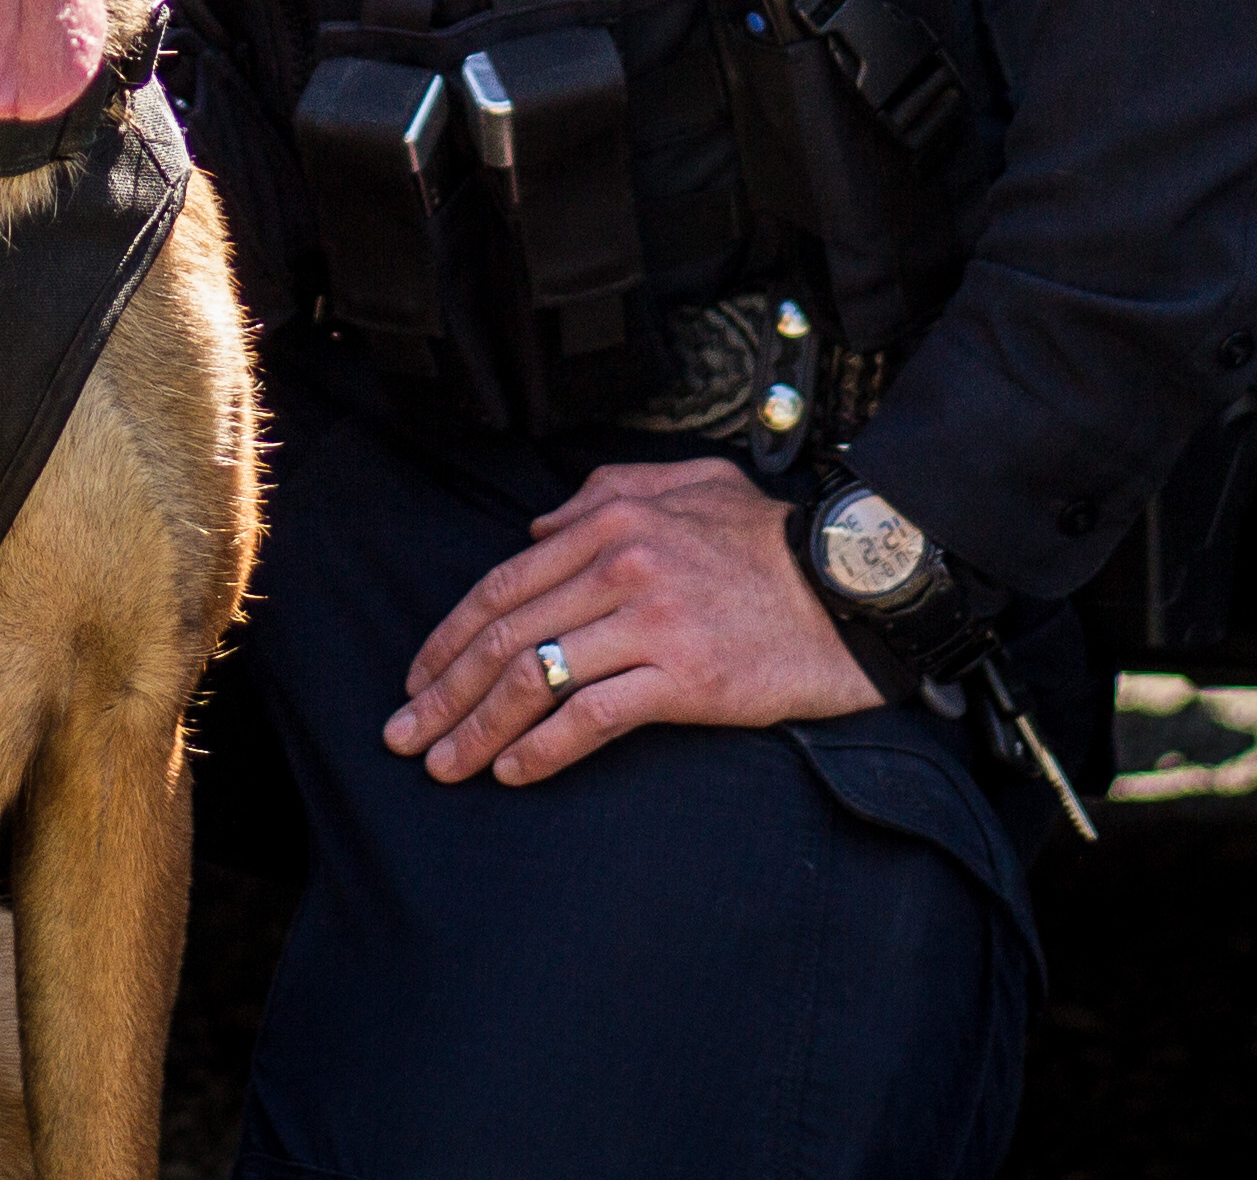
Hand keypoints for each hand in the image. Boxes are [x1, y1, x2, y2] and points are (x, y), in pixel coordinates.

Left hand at [386, 457, 878, 785]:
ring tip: (444, 767)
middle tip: (403, 736)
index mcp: (612, 519)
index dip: (449, 638)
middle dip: (442, 693)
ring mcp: (650, 621)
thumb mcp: (690, 484)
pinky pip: (592, 718)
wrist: (853, 588)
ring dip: (477, 730)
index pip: (503, 586)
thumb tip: (538, 529)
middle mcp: (620, 565)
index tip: (417, 678)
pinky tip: (513, 772)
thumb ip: (606, 495)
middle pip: (505, 637)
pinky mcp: (683, 676)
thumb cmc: (770, 541)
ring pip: (536, 679)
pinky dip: (543, 749)